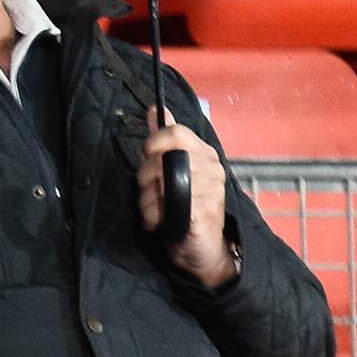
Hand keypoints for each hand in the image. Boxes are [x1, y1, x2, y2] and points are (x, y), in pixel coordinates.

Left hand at [137, 114, 236, 286]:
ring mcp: (211, 191)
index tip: (146, 155)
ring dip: (147, 201)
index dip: (152, 142)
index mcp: (205, 153)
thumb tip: (156, 109)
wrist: (203, 247)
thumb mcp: (176, 168)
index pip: (175, 133)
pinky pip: (165, 207)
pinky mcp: (203, 213)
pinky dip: (154, 217)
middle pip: (160, 159)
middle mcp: (212, 168)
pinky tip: (158, 222)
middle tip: (149, 192)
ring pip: (159, 184)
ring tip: (154, 210)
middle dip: (144, 178)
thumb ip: (165, 139)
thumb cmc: (188, 206)